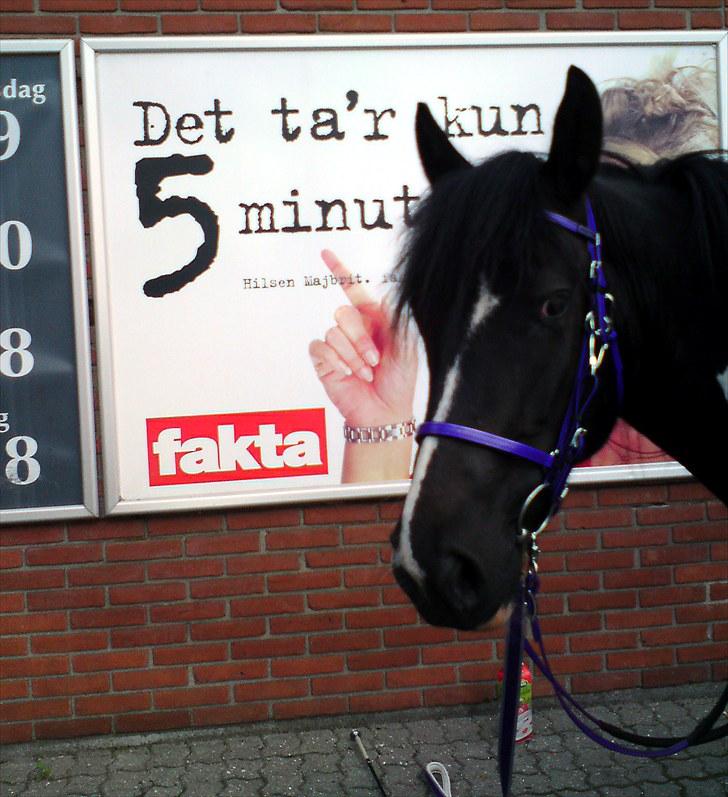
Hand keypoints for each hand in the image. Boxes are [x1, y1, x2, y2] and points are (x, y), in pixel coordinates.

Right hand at [309, 249, 417, 427]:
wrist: (385, 411)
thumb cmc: (399, 381)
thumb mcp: (406, 347)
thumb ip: (397, 319)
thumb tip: (386, 295)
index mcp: (373, 320)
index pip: (353, 291)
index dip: (339, 271)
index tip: (325, 253)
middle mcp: (353, 329)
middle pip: (343, 314)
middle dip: (360, 338)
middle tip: (374, 360)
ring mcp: (337, 345)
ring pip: (333, 332)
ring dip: (352, 355)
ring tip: (365, 372)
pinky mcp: (324, 360)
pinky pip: (320, 347)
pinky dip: (336, 360)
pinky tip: (347, 373)